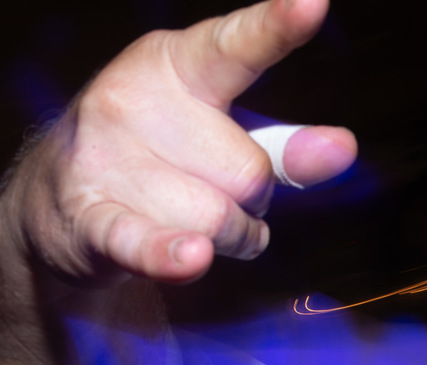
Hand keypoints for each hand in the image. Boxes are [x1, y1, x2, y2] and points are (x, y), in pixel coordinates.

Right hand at [3, 0, 355, 285]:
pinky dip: (171, 257)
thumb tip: (342, 149)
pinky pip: (145, 243)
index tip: (312, 4)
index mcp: (175, 64)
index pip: (234, 48)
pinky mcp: (91, 217)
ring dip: (223, 240)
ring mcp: (107, 158)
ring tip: (187, 224)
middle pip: (252, 174)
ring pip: (220, 223)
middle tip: (213, 191)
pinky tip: (190, 257)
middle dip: (251, 201)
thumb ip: (288, 146)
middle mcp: (134, 101)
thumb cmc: (165, 157)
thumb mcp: (226, 136)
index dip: (274, 28)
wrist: (63, 199)